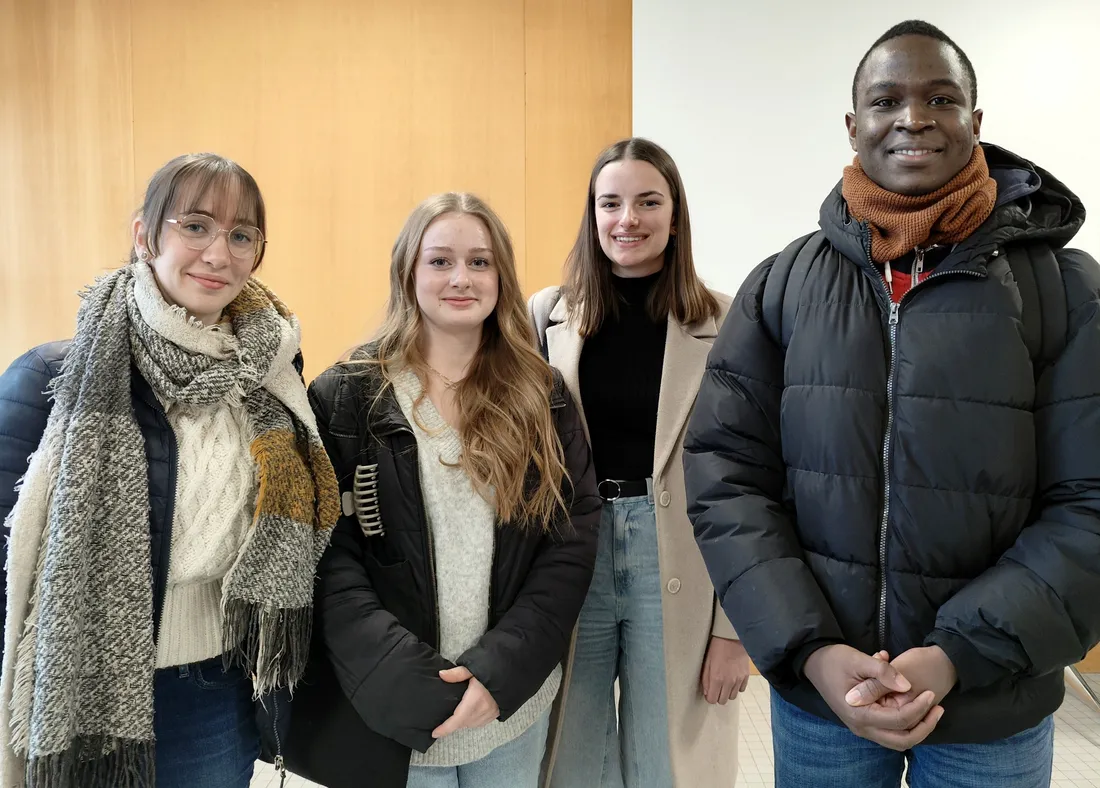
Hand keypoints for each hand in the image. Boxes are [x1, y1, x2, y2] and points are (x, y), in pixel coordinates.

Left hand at [432, 666, 499, 738]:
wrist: (515, 672)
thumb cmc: (494, 669)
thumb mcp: (473, 668)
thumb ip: (457, 673)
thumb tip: (441, 675)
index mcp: (474, 700)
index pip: (456, 720)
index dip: (444, 729)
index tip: (434, 733)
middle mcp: (482, 710)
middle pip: (463, 723)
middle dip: (452, 725)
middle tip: (443, 721)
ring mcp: (491, 713)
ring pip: (472, 724)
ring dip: (463, 722)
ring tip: (456, 716)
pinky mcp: (496, 713)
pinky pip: (480, 722)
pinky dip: (473, 720)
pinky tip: (470, 714)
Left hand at [701, 636, 751, 703]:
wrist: (732, 638)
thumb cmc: (717, 648)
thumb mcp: (707, 663)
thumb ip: (706, 680)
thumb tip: (707, 692)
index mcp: (717, 679)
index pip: (712, 699)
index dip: (709, 697)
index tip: (709, 692)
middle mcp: (729, 682)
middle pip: (723, 701)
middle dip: (718, 696)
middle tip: (716, 688)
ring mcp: (738, 680)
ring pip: (733, 697)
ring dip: (728, 692)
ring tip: (725, 683)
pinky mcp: (746, 676)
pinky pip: (741, 689)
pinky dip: (736, 687)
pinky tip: (733, 679)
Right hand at [803, 644, 942, 750]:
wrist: (814, 662)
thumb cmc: (835, 660)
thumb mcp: (859, 660)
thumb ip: (884, 672)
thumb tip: (908, 686)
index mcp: (860, 714)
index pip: (899, 719)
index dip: (919, 708)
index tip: (931, 692)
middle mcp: (862, 727)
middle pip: (902, 740)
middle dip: (924, 726)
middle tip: (938, 708)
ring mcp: (862, 727)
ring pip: (897, 740)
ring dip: (917, 727)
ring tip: (931, 709)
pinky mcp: (864, 722)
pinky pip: (890, 730)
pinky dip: (904, 721)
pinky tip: (911, 702)